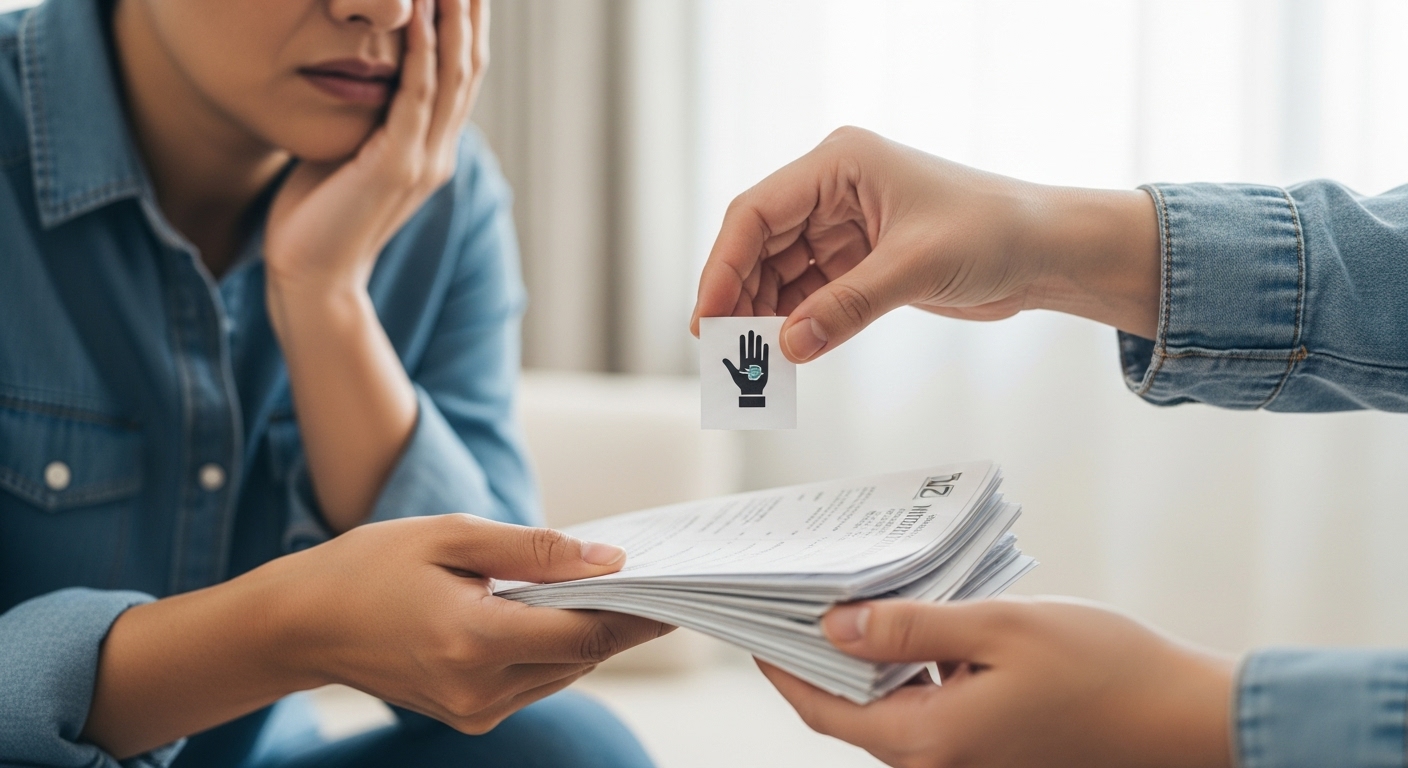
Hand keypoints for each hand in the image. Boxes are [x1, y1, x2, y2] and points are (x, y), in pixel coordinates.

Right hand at [84, 514, 670, 756]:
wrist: (302, 624)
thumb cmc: (370, 565)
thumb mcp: (452, 536)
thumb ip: (534, 551)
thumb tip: (608, 563)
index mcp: (473, 642)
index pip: (584, 634)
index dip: (637, 613)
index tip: (677, 588)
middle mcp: (478, 690)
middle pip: (581, 656)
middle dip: (620, 618)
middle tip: (656, 578)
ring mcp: (473, 712)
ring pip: (564, 672)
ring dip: (591, 633)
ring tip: (616, 588)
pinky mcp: (469, 716)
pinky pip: (536, 681)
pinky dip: (558, 647)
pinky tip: (564, 611)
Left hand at [257, 0, 491, 530]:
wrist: (311, 278)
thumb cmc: (317, 216)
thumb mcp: (346, 152)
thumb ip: (364, 116)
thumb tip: (354, 74)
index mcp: (431, 147)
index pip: (461, 73)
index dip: (466, 23)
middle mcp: (438, 151)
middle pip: (469, 66)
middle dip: (470, 10)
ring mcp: (423, 159)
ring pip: (452, 76)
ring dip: (454, 18)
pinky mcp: (395, 167)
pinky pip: (415, 98)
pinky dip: (420, 53)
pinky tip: (417, 13)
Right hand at [690, 127, 1160, 361]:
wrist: (1048, 252)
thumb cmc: (998, 230)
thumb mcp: (916, 266)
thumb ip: (848, 306)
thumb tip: (789, 344)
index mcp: (840, 164)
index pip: (757, 212)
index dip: (722, 265)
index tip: (707, 317)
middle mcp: (834, 190)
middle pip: (758, 244)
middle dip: (738, 296)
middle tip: (724, 350)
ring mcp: (844, 227)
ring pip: (777, 273)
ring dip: (762, 315)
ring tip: (750, 360)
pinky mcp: (859, 262)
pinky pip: (807, 294)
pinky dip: (793, 323)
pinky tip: (783, 352)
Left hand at [723, 330, 769, 402]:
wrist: (752, 391)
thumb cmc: (742, 384)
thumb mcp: (734, 374)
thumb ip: (730, 366)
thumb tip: (724, 359)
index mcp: (743, 362)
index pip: (742, 350)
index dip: (742, 342)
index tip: (742, 335)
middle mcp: (750, 361)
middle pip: (751, 348)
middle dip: (750, 339)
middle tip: (751, 331)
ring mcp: (757, 363)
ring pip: (758, 351)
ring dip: (758, 343)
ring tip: (758, 336)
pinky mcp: (764, 366)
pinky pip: (765, 357)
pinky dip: (765, 351)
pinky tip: (765, 345)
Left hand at [758, 597, 1233, 767]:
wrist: (1186, 719)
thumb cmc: (1102, 669)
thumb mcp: (997, 629)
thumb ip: (909, 626)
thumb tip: (835, 626)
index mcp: (929, 741)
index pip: (824, 710)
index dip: (782, 668)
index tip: (753, 627)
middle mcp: (940, 765)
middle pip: (852, 711)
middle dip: (822, 657)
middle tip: (800, 598)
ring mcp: (968, 763)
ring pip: (893, 707)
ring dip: (871, 658)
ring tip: (855, 596)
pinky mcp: (993, 751)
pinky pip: (932, 708)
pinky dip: (915, 668)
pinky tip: (921, 620)